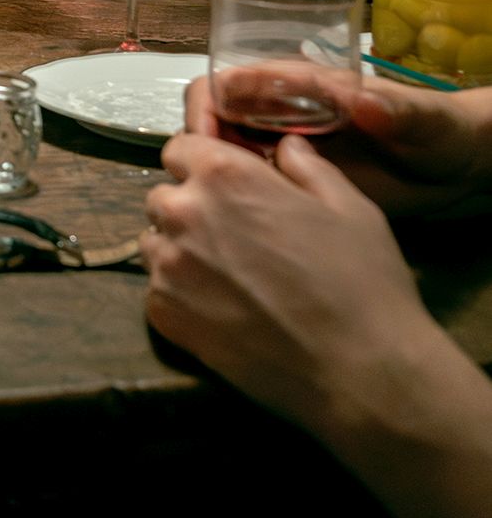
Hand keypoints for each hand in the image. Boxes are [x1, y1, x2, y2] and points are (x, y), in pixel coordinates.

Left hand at [141, 132, 435, 428]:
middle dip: (192, 207)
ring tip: (230, 275)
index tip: (228, 184)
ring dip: (181, 249)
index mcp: (224, 176)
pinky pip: (157, 289)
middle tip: (236, 235)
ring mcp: (166, 266)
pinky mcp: (162, 313)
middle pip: (164, 196)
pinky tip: (223, 308)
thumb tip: (285, 146)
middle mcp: (183, 213)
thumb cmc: (362, 281)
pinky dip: (181, 293)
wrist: (359, 371)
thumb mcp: (350, 207)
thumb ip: (307, 167)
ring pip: (155, 242)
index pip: (181, 147)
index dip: (204, 163)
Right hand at [185, 76, 491, 216]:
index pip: (226, 84)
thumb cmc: (436, 131)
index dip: (206, 110)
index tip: (208, 146)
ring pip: (220, 161)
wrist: (454, 172)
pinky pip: (245, 192)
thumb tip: (363, 102)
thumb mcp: (422, 118)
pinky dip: (235, 207)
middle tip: (210, 190)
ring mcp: (281, 152)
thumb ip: (397, 109)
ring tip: (226, 216)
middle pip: (211, 123)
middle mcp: (278, 115)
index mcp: (297, 86)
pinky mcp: (290, 187)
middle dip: (201, 152)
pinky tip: (246, 232)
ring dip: (212, 183)